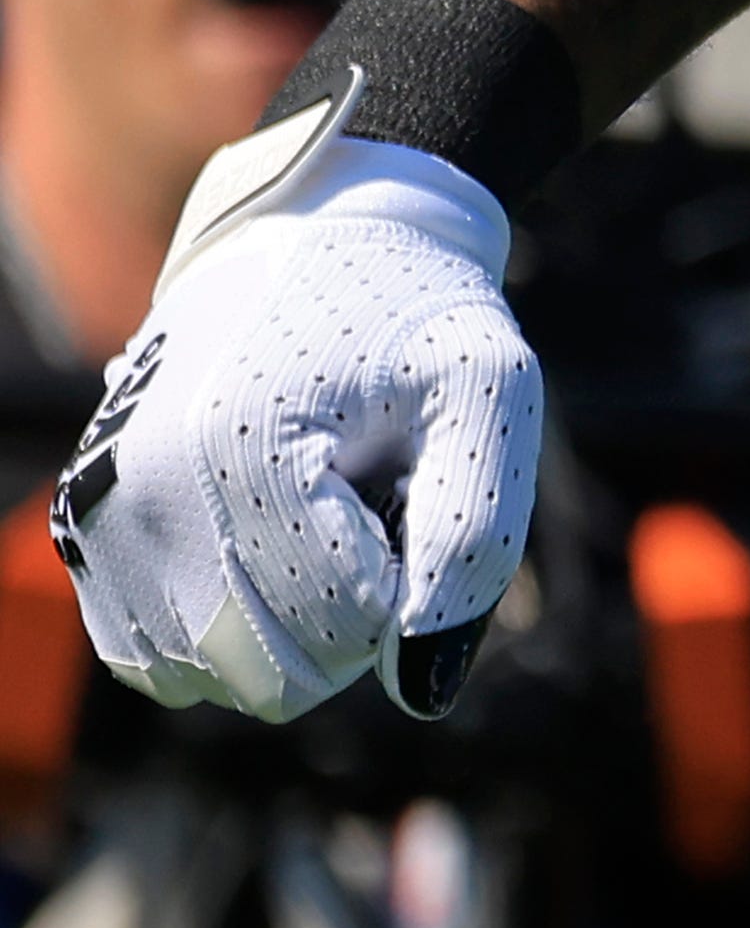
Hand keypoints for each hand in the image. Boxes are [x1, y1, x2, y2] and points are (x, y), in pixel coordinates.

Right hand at [49, 94, 540, 721]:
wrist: (313, 238)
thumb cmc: (413, 316)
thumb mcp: (490, 395)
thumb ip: (475, 543)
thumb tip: (424, 688)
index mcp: (239, 454)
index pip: (348, 625)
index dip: (409, 576)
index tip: (409, 483)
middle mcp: (142, 498)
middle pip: (273, 675)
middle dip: (348, 615)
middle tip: (368, 504)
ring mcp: (96, 523)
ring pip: (216, 679)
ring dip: (287, 619)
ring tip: (314, 506)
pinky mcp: (80, 538)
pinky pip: (159, 661)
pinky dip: (226, 625)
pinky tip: (260, 535)